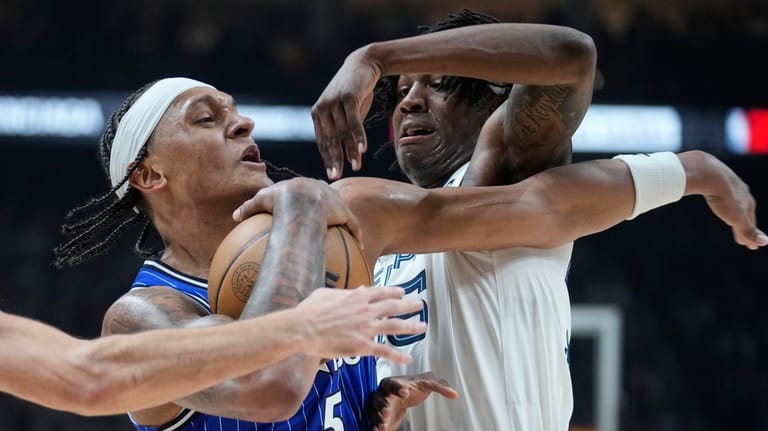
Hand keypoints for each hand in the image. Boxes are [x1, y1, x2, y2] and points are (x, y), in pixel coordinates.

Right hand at [232, 177, 362, 244]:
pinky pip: (353, 226)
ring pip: (343, 211)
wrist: (299, 203)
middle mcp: (324, 190)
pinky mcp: (345, 214)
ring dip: (345, 220)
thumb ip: (248, 208)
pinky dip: (357, 235)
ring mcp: (336, 202)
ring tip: (347, 231)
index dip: (308, 197)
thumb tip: (234, 217)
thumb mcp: (260, 202)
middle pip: (328, 198)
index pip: (308, 190)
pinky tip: (361, 247)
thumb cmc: (279, 201)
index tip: (307, 204)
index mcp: (305, 185)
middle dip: (328, 205)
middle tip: (327, 216)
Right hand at [296, 286, 425, 363]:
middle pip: (393, 306)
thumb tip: (358, 288)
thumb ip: (345, 291)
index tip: (402, 292)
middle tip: (419, 305)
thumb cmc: (310, 310)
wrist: (303, 328)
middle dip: (408, 305)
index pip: (381, 292)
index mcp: (357, 296)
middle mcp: (366, 310)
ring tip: (422, 327)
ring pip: (394, 327)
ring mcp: (366, 328)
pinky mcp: (362, 346)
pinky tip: (408, 358)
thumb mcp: (326, 293)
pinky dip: (398, 355)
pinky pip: (384, 351)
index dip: (394, 292)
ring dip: (411, 327)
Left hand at [312, 47, 380, 178]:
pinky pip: (353, 122)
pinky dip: (358, 137)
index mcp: (318, 114)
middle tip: (337, 176)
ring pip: (342, 133)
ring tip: (356, 166)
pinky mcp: (347, 98)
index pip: (322, 142)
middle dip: (334, 159)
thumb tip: (351, 158)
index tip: (333, 174)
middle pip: (329, 140)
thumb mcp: (348, 113)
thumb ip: (346, 132)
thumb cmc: (356, 92)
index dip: (327, 159)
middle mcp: (322, 109)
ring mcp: (333, 103)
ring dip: (350, 151)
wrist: (364, 65)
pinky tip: (362, 150)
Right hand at [366, 372, 458, 429]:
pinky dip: (376, 427)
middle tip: (387, 411)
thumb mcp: (428, 383)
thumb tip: (454, 394)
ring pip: (374, 411)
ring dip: (378, 418)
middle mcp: (384, 393)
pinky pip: (374, 422)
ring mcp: (380, 406)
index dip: (398, 388)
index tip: (405, 393)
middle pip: (379, 397)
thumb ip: (440, 386)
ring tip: (382, 425)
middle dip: (383, 404)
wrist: (404, 394)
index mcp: (394, 383)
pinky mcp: (380, 418)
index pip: (393, 383)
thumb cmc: (413, 386)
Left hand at [683, 151, 767, 249]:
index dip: (750, 235)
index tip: (750, 246)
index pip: (750, 222)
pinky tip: (715, 196)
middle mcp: (740, 191)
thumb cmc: (723, 198)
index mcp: (747, 201)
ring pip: (732, 199)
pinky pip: (717, 189)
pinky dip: (719, 197)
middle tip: (741, 236)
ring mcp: (727, 182)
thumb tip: (765, 242)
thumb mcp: (736, 218)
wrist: (707, 173)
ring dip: (733, 209)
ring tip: (730, 215)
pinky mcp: (712, 176)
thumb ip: (748, 230)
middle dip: (743, 224)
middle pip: (743, 211)